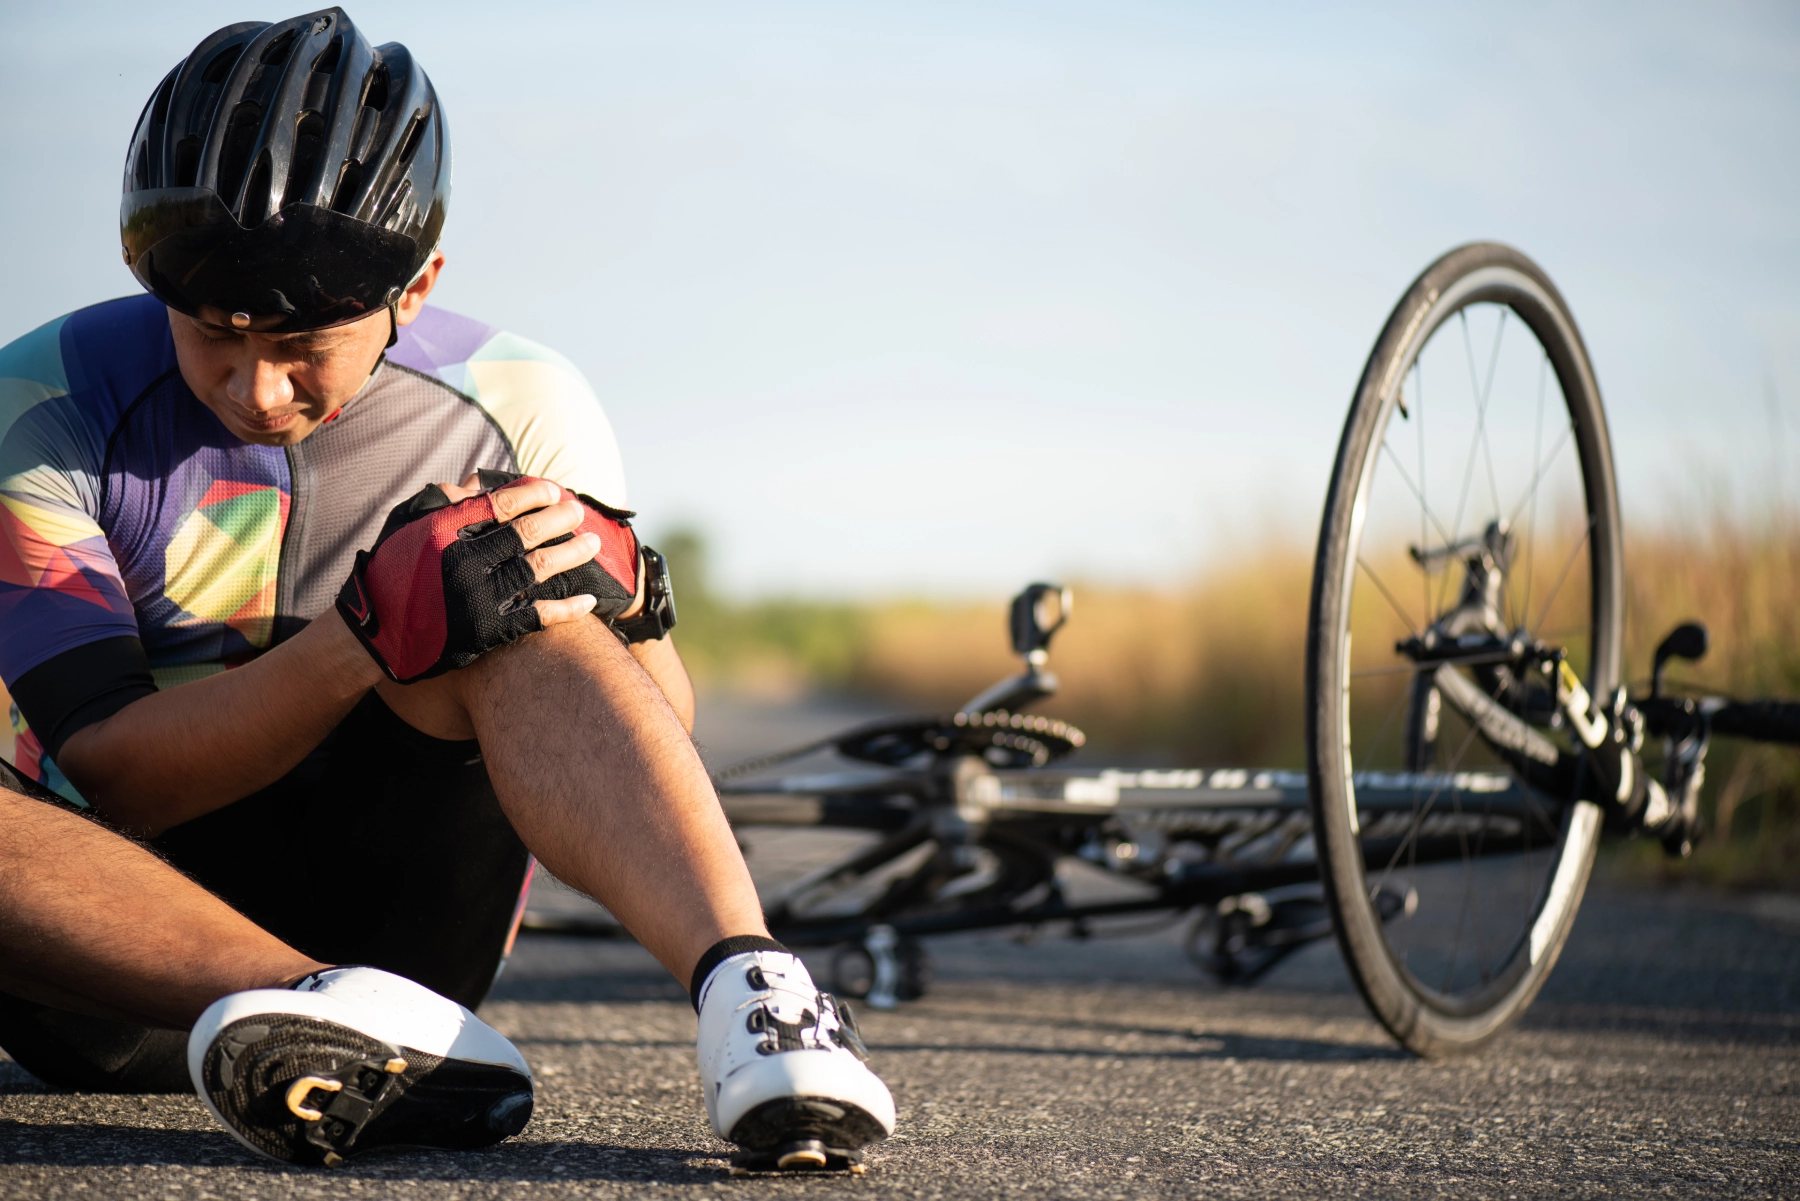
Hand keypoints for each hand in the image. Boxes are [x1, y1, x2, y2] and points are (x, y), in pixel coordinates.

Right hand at [335, 473, 638, 682]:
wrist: (374, 635)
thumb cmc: (391, 572)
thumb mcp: (406, 527)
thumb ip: (441, 503)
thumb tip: (478, 482)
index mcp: (443, 530)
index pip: (501, 503)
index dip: (532, 493)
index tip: (553, 489)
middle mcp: (463, 561)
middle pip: (527, 533)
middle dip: (559, 518)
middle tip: (579, 510)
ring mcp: (477, 597)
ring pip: (538, 569)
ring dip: (571, 554)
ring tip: (592, 543)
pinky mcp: (487, 631)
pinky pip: (537, 615)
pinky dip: (567, 608)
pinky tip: (589, 600)